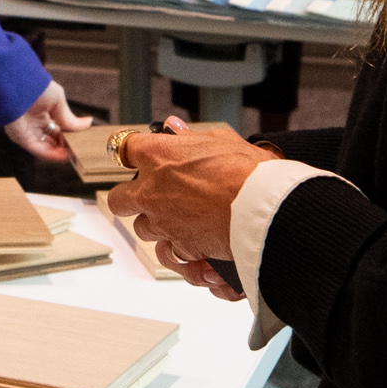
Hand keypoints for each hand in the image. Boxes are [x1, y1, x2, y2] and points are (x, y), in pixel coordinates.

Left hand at [2, 76, 77, 162]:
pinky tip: (65, 155)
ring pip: (47, 148)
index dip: (70, 137)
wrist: (17, 84)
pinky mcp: (21, 138)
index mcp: (42, 115)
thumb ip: (70, 118)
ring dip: (62, 153)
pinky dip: (52, 155)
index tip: (82, 141)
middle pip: (53, 141)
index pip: (58, 131)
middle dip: (67, 147)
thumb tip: (88, 123)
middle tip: (81, 150)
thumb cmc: (35, 87)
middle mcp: (34, 125)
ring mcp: (27, 132)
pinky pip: (39, 150)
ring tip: (76, 155)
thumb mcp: (58, 102)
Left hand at [106, 117, 269, 290]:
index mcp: (157, 156)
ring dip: (160, 227)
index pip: (123, 148)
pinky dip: (184, 259)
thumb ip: (192, 137)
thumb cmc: (250, 172)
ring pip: (144, 229)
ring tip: (187, 223)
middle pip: (120, 199)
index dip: (129, 154)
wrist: (266, 210)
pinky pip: (171, 257)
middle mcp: (152, 192)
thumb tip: (175, 128)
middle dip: (131, 199)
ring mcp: (162, 223)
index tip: (134, 156)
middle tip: (151, 196)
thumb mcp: (223, 141)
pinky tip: (201, 256)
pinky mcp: (179, 249)